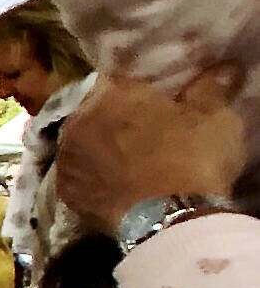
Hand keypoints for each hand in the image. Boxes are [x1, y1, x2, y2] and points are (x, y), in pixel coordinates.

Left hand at [53, 67, 250, 230]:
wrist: (169, 217)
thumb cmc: (191, 156)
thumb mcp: (213, 115)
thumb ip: (210, 88)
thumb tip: (221, 70)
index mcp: (109, 93)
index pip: (119, 80)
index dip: (138, 90)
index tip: (155, 100)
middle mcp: (76, 121)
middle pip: (95, 112)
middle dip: (115, 118)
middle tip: (144, 131)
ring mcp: (65, 159)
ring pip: (83, 144)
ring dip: (100, 148)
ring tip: (128, 159)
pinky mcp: (65, 193)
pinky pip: (78, 176)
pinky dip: (93, 177)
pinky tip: (113, 182)